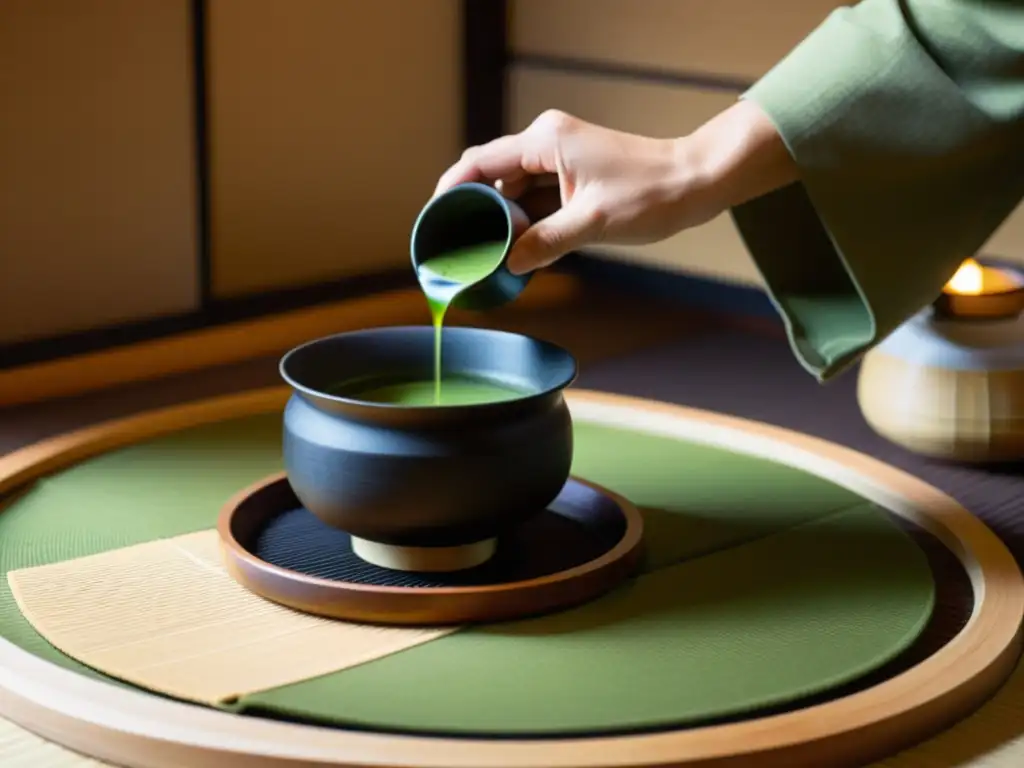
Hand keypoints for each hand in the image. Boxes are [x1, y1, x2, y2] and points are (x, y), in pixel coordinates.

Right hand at [433, 101, 797, 273]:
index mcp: (545, 141)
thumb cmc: (652, 194)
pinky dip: (524, 219)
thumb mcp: (592, 224)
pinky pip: (535, 197)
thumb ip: (545, 242)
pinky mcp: (572, 174)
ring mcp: (559, 158)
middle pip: (491, 175)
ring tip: (483, 252)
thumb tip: (508, 263)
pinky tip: (515, 246)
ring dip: (500, 218)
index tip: (434, 219)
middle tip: (457, 245)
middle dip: (473, 209)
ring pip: (513, 189)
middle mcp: (547, 142)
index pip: (480, 162)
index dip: (451, 190)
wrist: (695, 182)